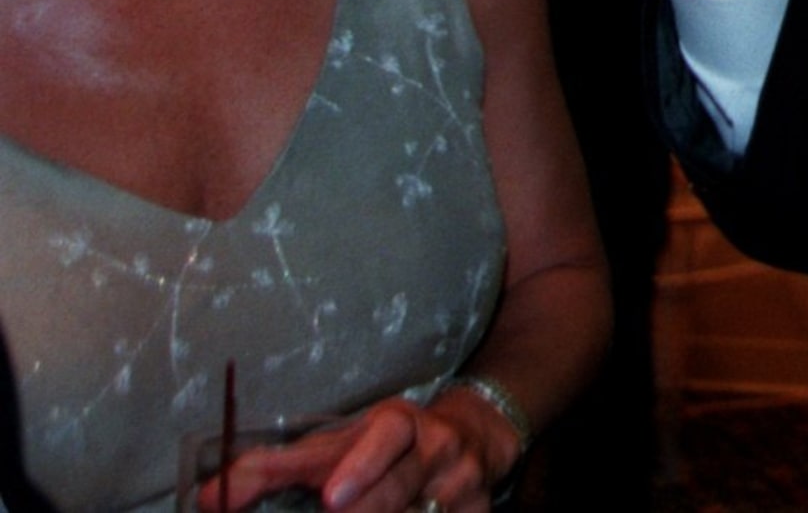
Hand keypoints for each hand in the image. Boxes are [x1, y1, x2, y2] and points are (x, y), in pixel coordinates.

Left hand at [205, 390, 508, 512]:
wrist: (475, 435)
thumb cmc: (386, 445)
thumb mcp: (337, 443)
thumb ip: (274, 469)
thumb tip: (203, 499)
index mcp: (400, 425)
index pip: (385, 437)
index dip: (361, 465)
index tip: (332, 497)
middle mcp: (436, 450)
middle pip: (398, 490)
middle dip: (366, 509)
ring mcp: (461, 486)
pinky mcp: (481, 512)